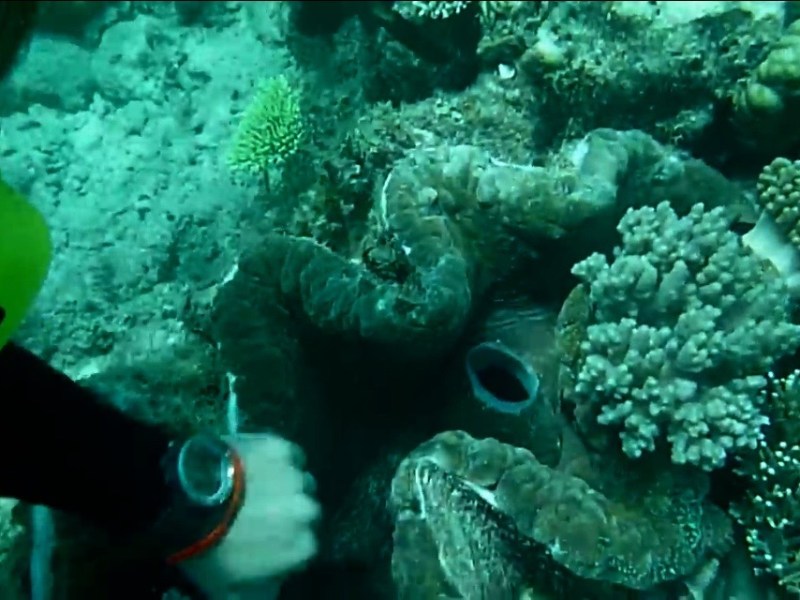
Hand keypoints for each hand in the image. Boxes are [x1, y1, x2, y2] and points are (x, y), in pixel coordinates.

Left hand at [178, 433, 319, 598]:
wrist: (187, 502)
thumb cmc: (209, 548)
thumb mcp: (229, 585)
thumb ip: (257, 584)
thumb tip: (267, 585)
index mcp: (301, 546)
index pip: (303, 545)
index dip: (283, 540)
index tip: (264, 537)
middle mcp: (307, 511)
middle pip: (304, 510)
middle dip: (286, 510)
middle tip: (257, 509)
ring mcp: (296, 477)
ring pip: (298, 479)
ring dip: (283, 483)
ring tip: (255, 483)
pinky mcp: (281, 448)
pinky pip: (287, 453)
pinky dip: (275, 457)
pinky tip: (254, 462)